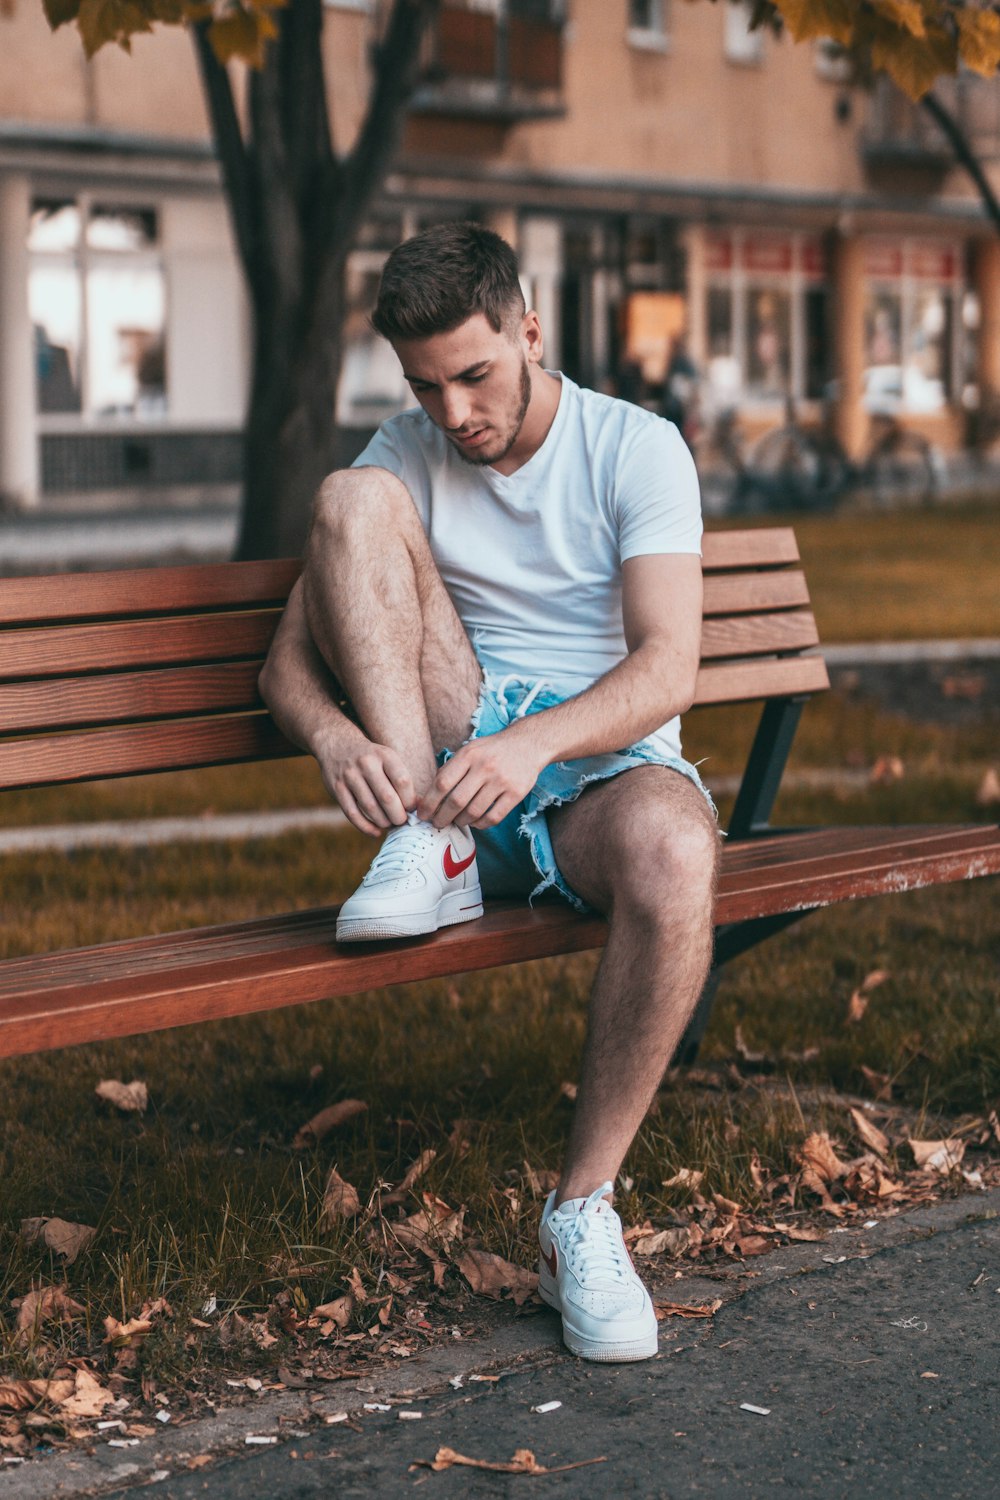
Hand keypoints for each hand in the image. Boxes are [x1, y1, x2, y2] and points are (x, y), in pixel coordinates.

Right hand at [317, 732, 415, 836]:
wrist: (338, 744)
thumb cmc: (372, 758)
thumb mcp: (388, 759)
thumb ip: (402, 780)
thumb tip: (420, 806)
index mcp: (384, 755)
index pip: (403, 782)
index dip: (410, 801)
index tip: (411, 809)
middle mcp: (366, 764)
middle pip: (387, 797)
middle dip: (398, 815)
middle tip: (402, 821)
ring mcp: (349, 776)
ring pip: (370, 807)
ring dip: (383, 822)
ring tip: (389, 824)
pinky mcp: (336, 788)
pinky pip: (352, 813)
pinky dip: (366, 827)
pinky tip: (375, 832)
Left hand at [418, 728, 542, 829]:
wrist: (528, 743)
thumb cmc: (492, 750)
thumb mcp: (469, 750)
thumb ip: (451, 769)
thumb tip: (429, 796)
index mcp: (469, 755)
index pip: (442, 783)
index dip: (429, 803)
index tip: (423, 814)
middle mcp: (484, 767)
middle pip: (456, 801)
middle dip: (442, 817)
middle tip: (437, 823)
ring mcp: (502, 781)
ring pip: (473, 812)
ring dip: (461, 822)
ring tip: (457, 821)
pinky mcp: (516, 793)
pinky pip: (493, 817)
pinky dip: (480, 824)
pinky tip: (475, 822)